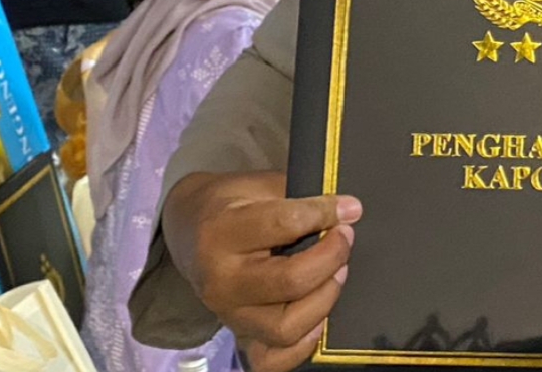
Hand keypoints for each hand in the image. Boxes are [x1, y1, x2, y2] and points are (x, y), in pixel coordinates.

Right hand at [163, 172, 359, 371]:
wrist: (190, 232)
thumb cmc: (233, 204)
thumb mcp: (258, 186)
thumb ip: (299, 197)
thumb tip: (347, 210)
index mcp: (221, 233)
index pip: (284, 224)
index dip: (325, 213)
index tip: (351, 208)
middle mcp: (221, 281)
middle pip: (290, 281)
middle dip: (331, 257)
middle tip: (345, 237)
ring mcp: (228, 316)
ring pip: (286, 327)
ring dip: (325, 298)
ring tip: (337, 272)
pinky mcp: (238, 337)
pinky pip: (273, 359)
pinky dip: (304, 344)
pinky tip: (320, 314)